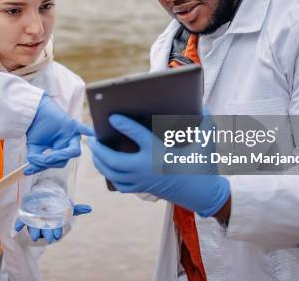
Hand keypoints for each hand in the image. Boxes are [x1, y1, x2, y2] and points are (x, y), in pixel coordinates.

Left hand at [14, 204, 91, 243]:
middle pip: (45, 231)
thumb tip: (90, 208)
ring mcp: (33, 223)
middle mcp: (43, 225)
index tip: (58, 235)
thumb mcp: (66, 207)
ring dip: (34, 232)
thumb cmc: (56, 208)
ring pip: (34, 228)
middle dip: (47, 234)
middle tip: (49, 237)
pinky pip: (20, 222)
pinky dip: (18, 224)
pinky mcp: (25, 218)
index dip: (57, 233)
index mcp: (53, 225)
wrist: (42, 201)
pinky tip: (17, 227)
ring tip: (36, 235)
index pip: (56, 230)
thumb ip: (77, 209)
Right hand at [25, 94, 93, 174]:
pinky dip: (90, 132)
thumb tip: (31, 170)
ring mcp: (72, 134)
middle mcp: (68, 142)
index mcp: (61, 148)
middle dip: (54, 161)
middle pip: (67, 159)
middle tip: (44, 159)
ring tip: (50, 156)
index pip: (59, 162)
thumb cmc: (35, 128)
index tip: (31, 167)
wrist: (34, 111)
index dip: (46, 166)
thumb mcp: (33, 147)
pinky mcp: (72, 125)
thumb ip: (35, 159)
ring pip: (75, 150)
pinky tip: (94, 135)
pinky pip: (84, 129)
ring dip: (63, 155)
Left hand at [88, 111, 229, 217]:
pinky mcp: (142, 189)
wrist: (203, 194)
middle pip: (114, 160)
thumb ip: (205, 120)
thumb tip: (201, 104)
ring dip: (100, 161)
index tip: (112, 116)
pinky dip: (109, 173)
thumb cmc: (203, 165)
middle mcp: (148, 169)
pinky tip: (105, 165)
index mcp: (160, 154)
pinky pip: (119, 183)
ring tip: (94, 149)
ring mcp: (142, 181)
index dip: (124, 124)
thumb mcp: (207, 141)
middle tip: (91, 137)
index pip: (138, 136)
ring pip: (113, 174)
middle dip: (100, 149)